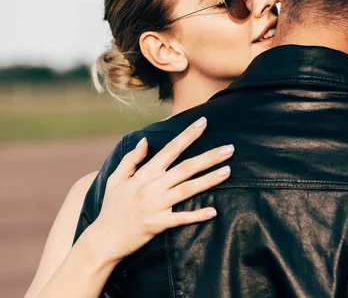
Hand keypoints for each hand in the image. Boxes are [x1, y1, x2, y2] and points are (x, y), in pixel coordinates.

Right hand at [89, 117, 231, 263]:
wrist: (102, 240)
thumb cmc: (111, 208)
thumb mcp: (115, 180)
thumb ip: (131, 160)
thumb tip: (145, 141)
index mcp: (144, 174)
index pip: (170, 149)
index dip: (188, 135)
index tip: (204, 122)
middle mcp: (151, 187)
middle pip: (186, 168)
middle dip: (209, 156)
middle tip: (230, 148)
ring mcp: (155, 206)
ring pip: (187, 189)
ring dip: (209, 179)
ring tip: (228, 170)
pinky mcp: (157, 224)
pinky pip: (181, 218)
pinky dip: (197, 215)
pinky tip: (213, 211)